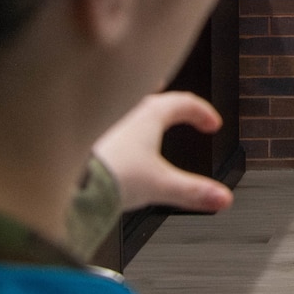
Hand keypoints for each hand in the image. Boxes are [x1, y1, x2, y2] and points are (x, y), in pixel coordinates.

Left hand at [93, 91, 233, 213]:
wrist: (71, 181)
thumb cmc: (111, 175)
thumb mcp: (160, 185)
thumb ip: (193, 191)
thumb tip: (222, 197)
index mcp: (149, 114)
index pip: (184, 103)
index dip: (202, 113)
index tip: (211, 124)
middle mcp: (126, 111)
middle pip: (153, 96)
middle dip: (167, 99)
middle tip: (175, 99)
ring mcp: (105, 120)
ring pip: (128, 106)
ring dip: (141, 108)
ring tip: (144, 114)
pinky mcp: (88, 134)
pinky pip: (108, 121)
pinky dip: (118, 125)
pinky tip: (114, 139)